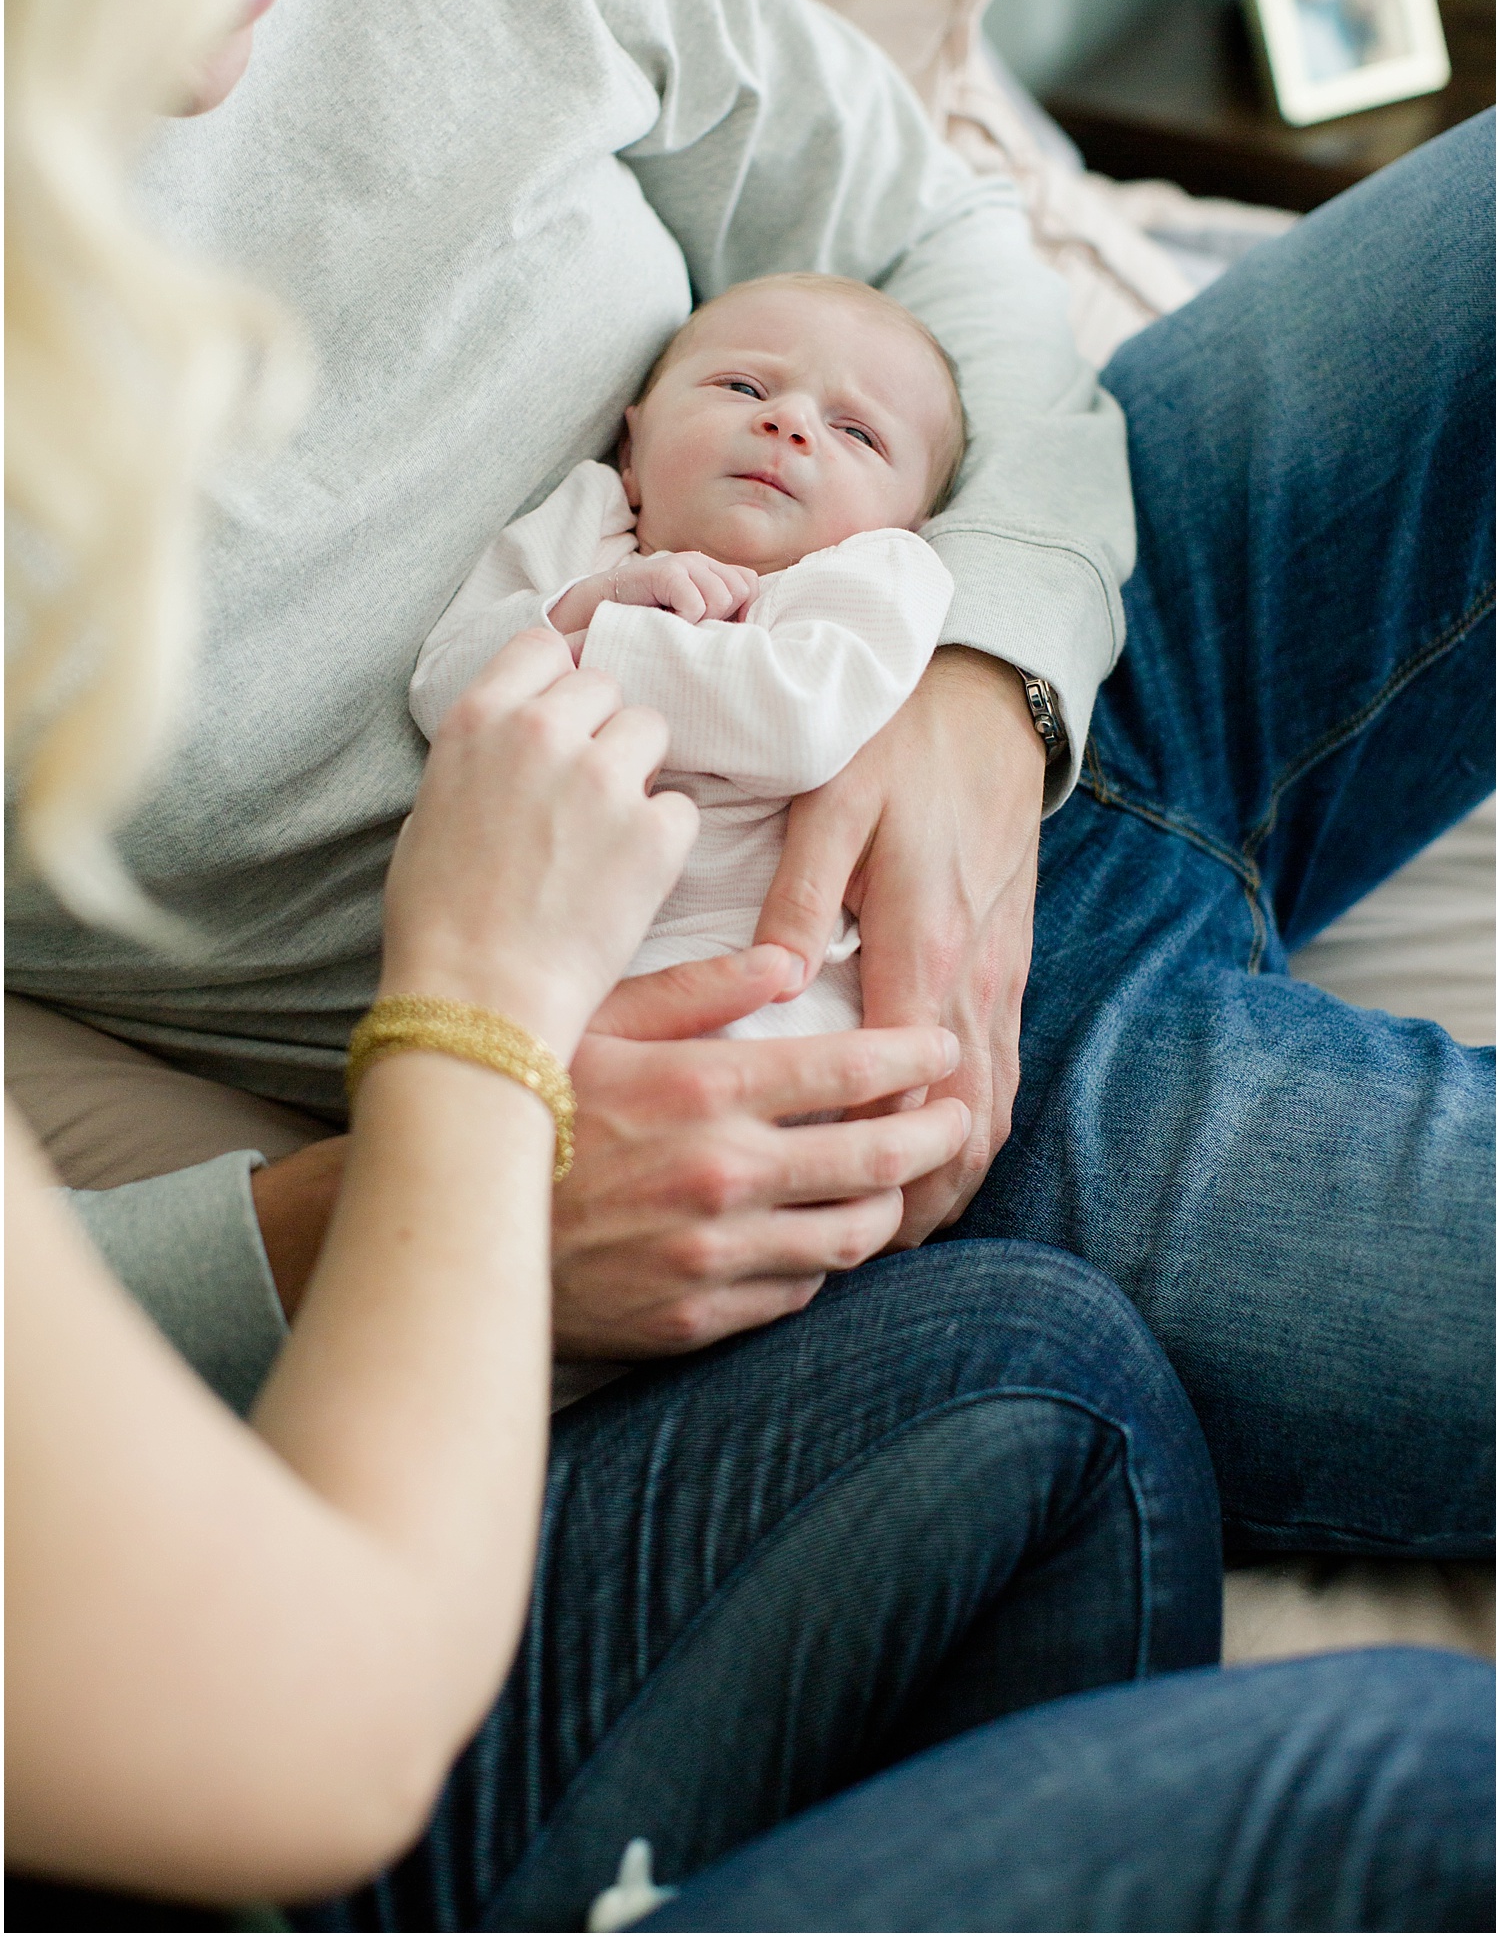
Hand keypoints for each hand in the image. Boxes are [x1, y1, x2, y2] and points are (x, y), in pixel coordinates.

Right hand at [381, 628, 696, 1057]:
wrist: (477, 999)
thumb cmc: (440, 920)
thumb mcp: (431, 811)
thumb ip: (484, 756)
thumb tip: (517, 741)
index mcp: (479, 719)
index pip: (543, 645)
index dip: (556, 681)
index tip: (559, 719)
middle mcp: (542, 732)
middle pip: (603, 685)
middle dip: (600, 729)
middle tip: (584, 791)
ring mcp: (604, 778)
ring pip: (652, 731)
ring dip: (639, 772)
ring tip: (609, 833)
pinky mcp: (654, 830)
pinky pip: (682, 806)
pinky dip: (664, 836)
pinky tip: (629, 875)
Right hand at [548, 551, 758, 635]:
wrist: (593, 616)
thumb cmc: (645, 625)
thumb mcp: (688, 621)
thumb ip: (717, 619)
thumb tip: (748, 635)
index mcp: (708, 570)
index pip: (750, 585)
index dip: (737, 612)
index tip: (708, 627)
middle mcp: (699, 561)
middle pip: (740, 591)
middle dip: (720, 617)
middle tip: (686, 624)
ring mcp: (683, 563)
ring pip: (721, 599)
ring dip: (699, 621)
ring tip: (673, 622)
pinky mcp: (666, 571)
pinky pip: (696, 604)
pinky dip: (683, 621)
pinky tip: (663, 620)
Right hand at [553, 947, 969, 1354]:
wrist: (446, 1218)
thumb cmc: (526, 1098)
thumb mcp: (601, 1018)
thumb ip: (702, 986)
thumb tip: (792, 961)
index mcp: (707, 1089)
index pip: (853, 1068)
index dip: (915, 1057)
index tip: (941, 1047)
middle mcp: (725, 1175)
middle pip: (876, 1158)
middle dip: (934, 1134)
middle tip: (956, 1118)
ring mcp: (714, 1255)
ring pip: (850, 1237)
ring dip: (888, 1204)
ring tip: (896, 1180)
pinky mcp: (695, 1317)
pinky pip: (795, 1294)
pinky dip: (821, 1262)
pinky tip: (818, 1236)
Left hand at [755, 647, 1044, 1245]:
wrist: (986, 704)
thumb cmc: (894, 748)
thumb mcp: (831, 804)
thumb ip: (800, 895)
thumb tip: (774, 980)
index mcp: (922, 948)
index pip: (905, 1095)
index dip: (872, 1166)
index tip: (820, 1212)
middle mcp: (973, 979)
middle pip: (962, 1129)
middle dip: (918, 1200)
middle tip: (854, 1253)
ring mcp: (1000, 977)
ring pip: (993, 1111)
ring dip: (952, 1177)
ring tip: (896, 1232)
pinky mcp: (1008, 965)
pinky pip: (1004, 1072)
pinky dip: (977, 1132)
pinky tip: (941, 1161)